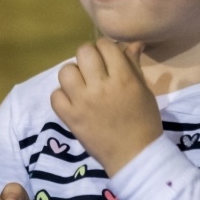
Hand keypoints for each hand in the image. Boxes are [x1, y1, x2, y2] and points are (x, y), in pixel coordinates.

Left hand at [52, 38, 162, 175]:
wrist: (134, 155)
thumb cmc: (144, 121)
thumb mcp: (143, 90)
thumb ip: (133, 65)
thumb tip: (132, 43)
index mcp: (123, 78)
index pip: (105, 46)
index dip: (105, 48)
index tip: (108, 58)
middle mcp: (100, 86)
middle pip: (84, 52)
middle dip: (89, 56)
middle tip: (94, 69)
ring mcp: (82, 102)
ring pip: (66, 71)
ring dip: (73, 74)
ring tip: (81, 84)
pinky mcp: (70, 117)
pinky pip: (55, 96)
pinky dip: (62, 96)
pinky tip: (73, 101)